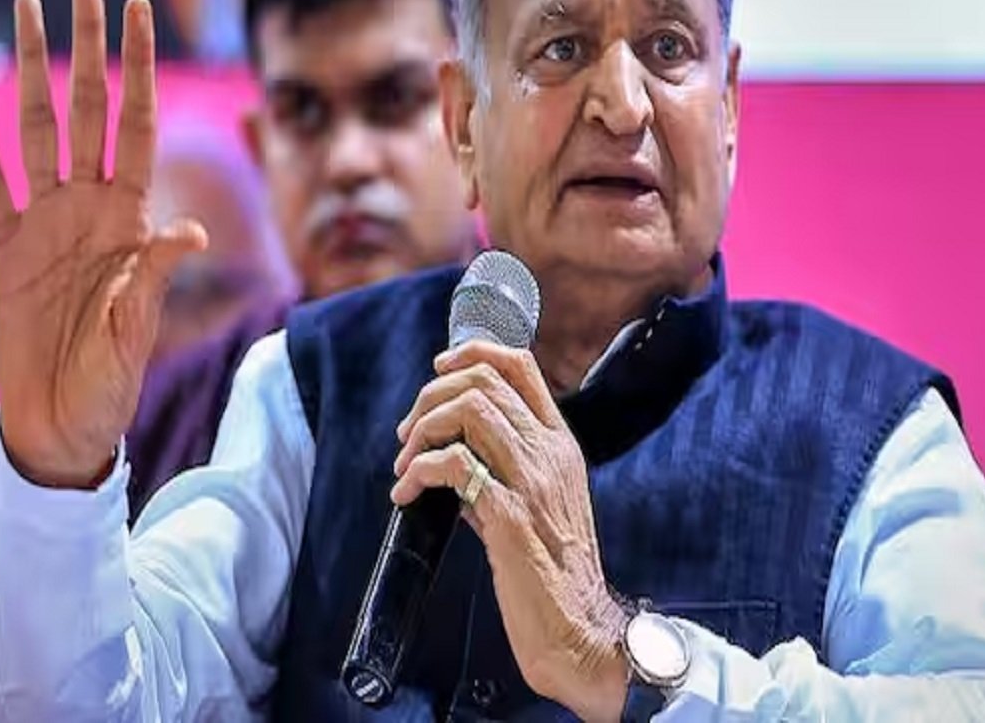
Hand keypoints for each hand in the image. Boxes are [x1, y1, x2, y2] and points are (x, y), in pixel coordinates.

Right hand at [0, 0, 205, 487]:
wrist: (63, 421)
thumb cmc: (111, 380)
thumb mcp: (139, 327)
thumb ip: (155, 274)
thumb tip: (187, 228)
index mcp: (131, 218)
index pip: (138, 125)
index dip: (139, 68)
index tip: (139, 9)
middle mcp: (90, 205)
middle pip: (90, 106)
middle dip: (90, 43)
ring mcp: (45, 220)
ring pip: (37, 126)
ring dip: (30, 66)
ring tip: (26, 4)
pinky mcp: (4, 246)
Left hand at [391, 342, 629, 721]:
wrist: (580, 631)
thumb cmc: (554, 574)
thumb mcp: (539, 505)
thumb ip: (503, 471)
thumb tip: (453, 458)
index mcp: (561, 445)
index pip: (521, 366)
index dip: (473, 353)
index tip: (438, 369)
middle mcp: (551, 453)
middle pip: (484, 381)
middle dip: (431, 396)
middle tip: (407, 435)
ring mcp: (533, 481)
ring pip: (469, 410)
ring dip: (422, 429)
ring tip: (404, 465)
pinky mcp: (510, 515)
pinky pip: (453, 465)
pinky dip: (418, 471)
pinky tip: (405, 495)